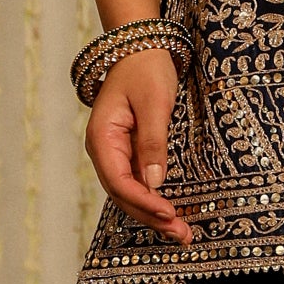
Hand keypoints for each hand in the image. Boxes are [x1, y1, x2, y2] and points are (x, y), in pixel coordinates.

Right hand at [86, 47, 192, 244]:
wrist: (141, 48)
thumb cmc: (146, 70)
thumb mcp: (154, 103)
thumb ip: (153, 143)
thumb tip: (155, 183)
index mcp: (102, 139)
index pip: (119, 182)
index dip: (144, 202)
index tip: (169, 214)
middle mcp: (103, 151)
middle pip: (124, 195)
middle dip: (152, 217)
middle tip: (182, 235)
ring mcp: (114, 154)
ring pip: (130, 194)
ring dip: (154, 215)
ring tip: (181, 234)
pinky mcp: (128, 153)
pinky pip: (138, 184)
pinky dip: (154, 201)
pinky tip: (171, 214)